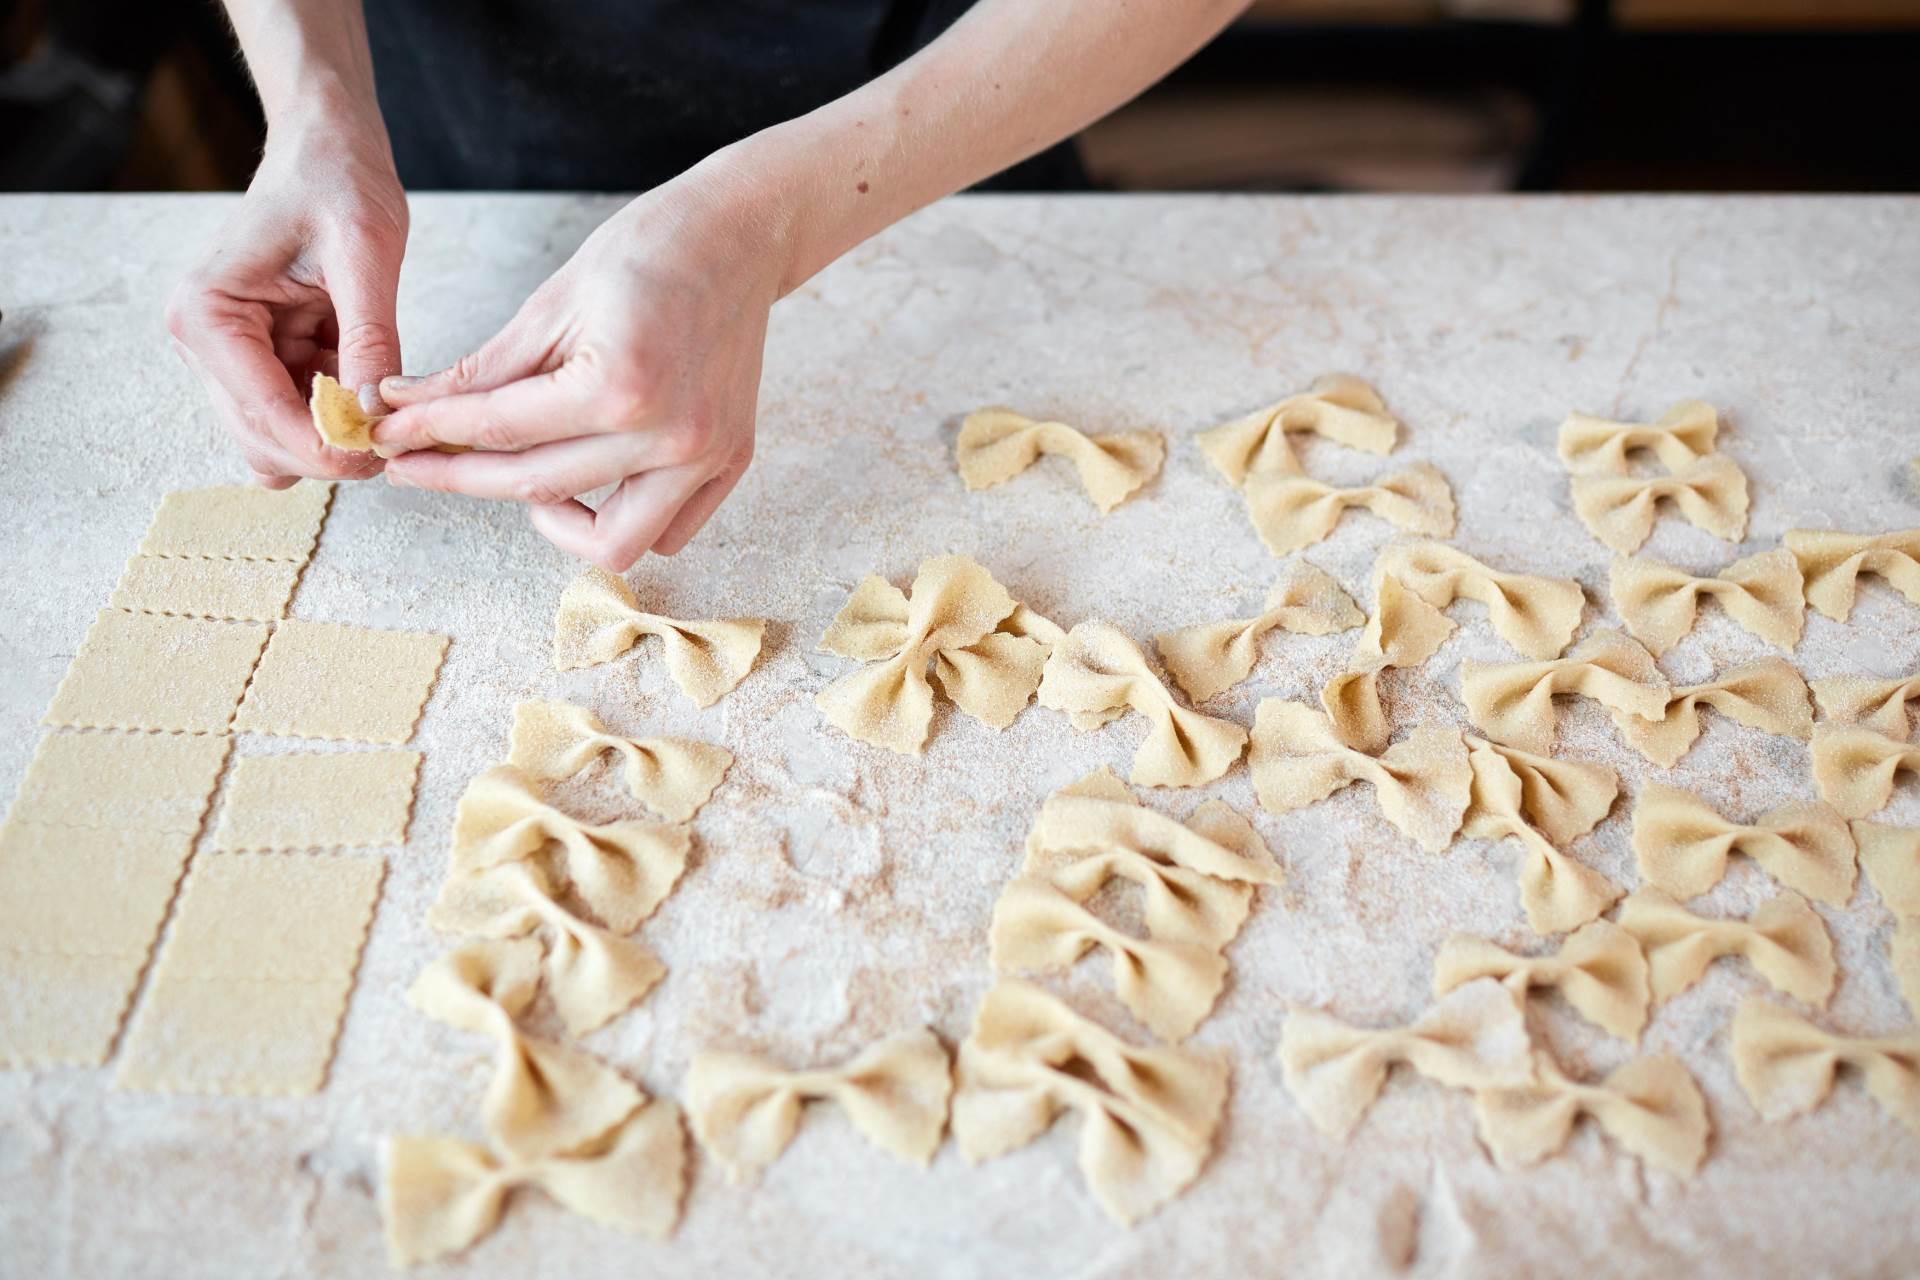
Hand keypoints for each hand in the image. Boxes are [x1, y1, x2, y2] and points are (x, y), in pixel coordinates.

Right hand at [165, 101, 406, 486]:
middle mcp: (204, 342)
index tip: (379, 456)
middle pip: (261, 439)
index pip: (261, 412)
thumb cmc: (337, 180)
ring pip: (277, 439)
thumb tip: (375, 413)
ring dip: (332, 439)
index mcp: (205, 313)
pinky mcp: (263, 359)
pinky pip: (299, 415)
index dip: (323, 446)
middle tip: (394, 444)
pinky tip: (372, 392)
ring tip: (388, 413)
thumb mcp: (365, 252)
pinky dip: (337, 418)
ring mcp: (230, 356)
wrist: (327, 148)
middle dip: (327, 451)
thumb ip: (369, 336)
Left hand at [373, 164, 781, 568]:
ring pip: (611, 542)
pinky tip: (586, 480)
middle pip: (537, 487)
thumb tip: (413, 406)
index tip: (387, 433)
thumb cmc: (651, 250)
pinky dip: (619, 521)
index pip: (499, 429)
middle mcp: (669, 435)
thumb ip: (486, 369)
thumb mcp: (554, 299)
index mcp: (621, 384)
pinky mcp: (729, 463)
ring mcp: (705, 457)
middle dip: (459, 477)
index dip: (429, 432)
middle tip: (414, 463)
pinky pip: (665, 533)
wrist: (741, 236)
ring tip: (515, 478)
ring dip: (550, 521)